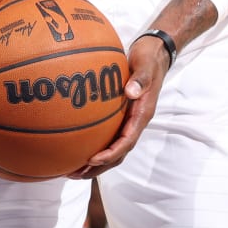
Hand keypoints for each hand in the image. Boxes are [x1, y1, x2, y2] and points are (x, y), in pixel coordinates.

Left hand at [69, 34, 168, 178]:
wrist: (155, 53)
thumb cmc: (149, 58)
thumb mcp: (146, 65)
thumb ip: (140, 78)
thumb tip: (131, 92)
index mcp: (142, 113)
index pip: (127, 141)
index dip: (111, 153)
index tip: (93, 159)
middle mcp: (135, 121)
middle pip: (118, 153)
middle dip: (98, 166)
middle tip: (75, 174)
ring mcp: (129, 120)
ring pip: (113, 148)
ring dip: (95, 162)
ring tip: (72, 170)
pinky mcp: (121, 115)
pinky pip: (108, 135)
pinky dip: (94, 145)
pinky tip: (75, 145)